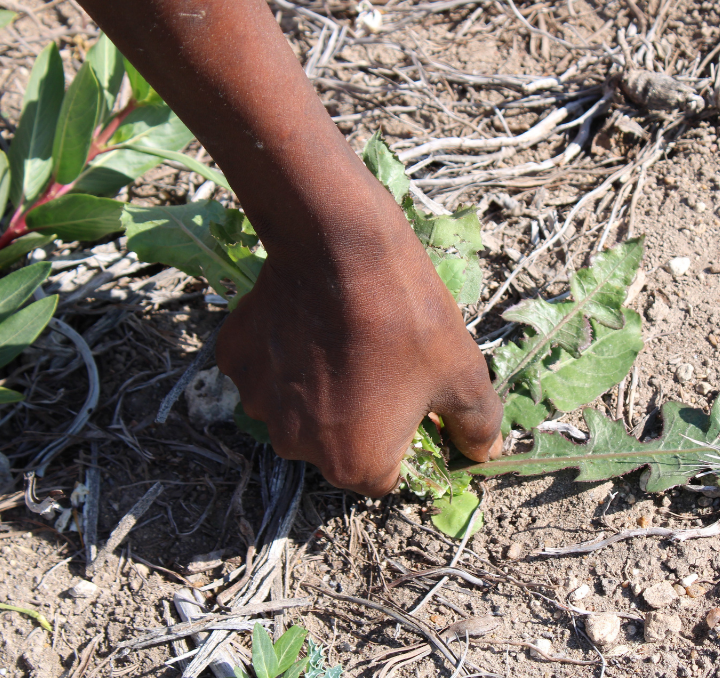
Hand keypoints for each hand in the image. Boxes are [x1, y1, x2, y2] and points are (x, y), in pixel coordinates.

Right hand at [216, 199, 502, 496]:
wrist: (341, 247)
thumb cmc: (408, 318)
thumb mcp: (463, 374)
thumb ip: (476, 425)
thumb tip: (485, 452)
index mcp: (354, 464)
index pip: (387, 473)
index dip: (406, 438)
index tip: (413, 400)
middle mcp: (297, 448)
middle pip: (336, 444)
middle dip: (358, 416)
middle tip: (378, 364)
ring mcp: (258, 403)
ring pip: (298, 408)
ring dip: (316, 389)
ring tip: (342, 340)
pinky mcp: (234, 361)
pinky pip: (267, 370)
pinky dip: (283, 356)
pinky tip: (305, 324)